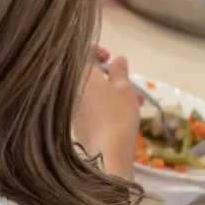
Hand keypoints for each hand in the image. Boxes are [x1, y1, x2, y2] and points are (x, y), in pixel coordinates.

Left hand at [74, 55, 139, 179]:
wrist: (106, 152)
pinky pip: (89, 109)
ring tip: (133, 103)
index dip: (97, 53)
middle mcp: (70, 90)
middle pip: (88, 78)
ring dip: (110, 95)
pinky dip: (102, 108)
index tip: (110, 57)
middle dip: (109, 79)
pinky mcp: (74, 125)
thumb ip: (120, 72)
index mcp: (80, 75)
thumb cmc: (118, 113)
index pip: (83, 56)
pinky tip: (119, 117)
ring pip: (91, 95)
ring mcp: (71, 109)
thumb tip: (118, 59)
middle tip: (128, 86)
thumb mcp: (124, 88)